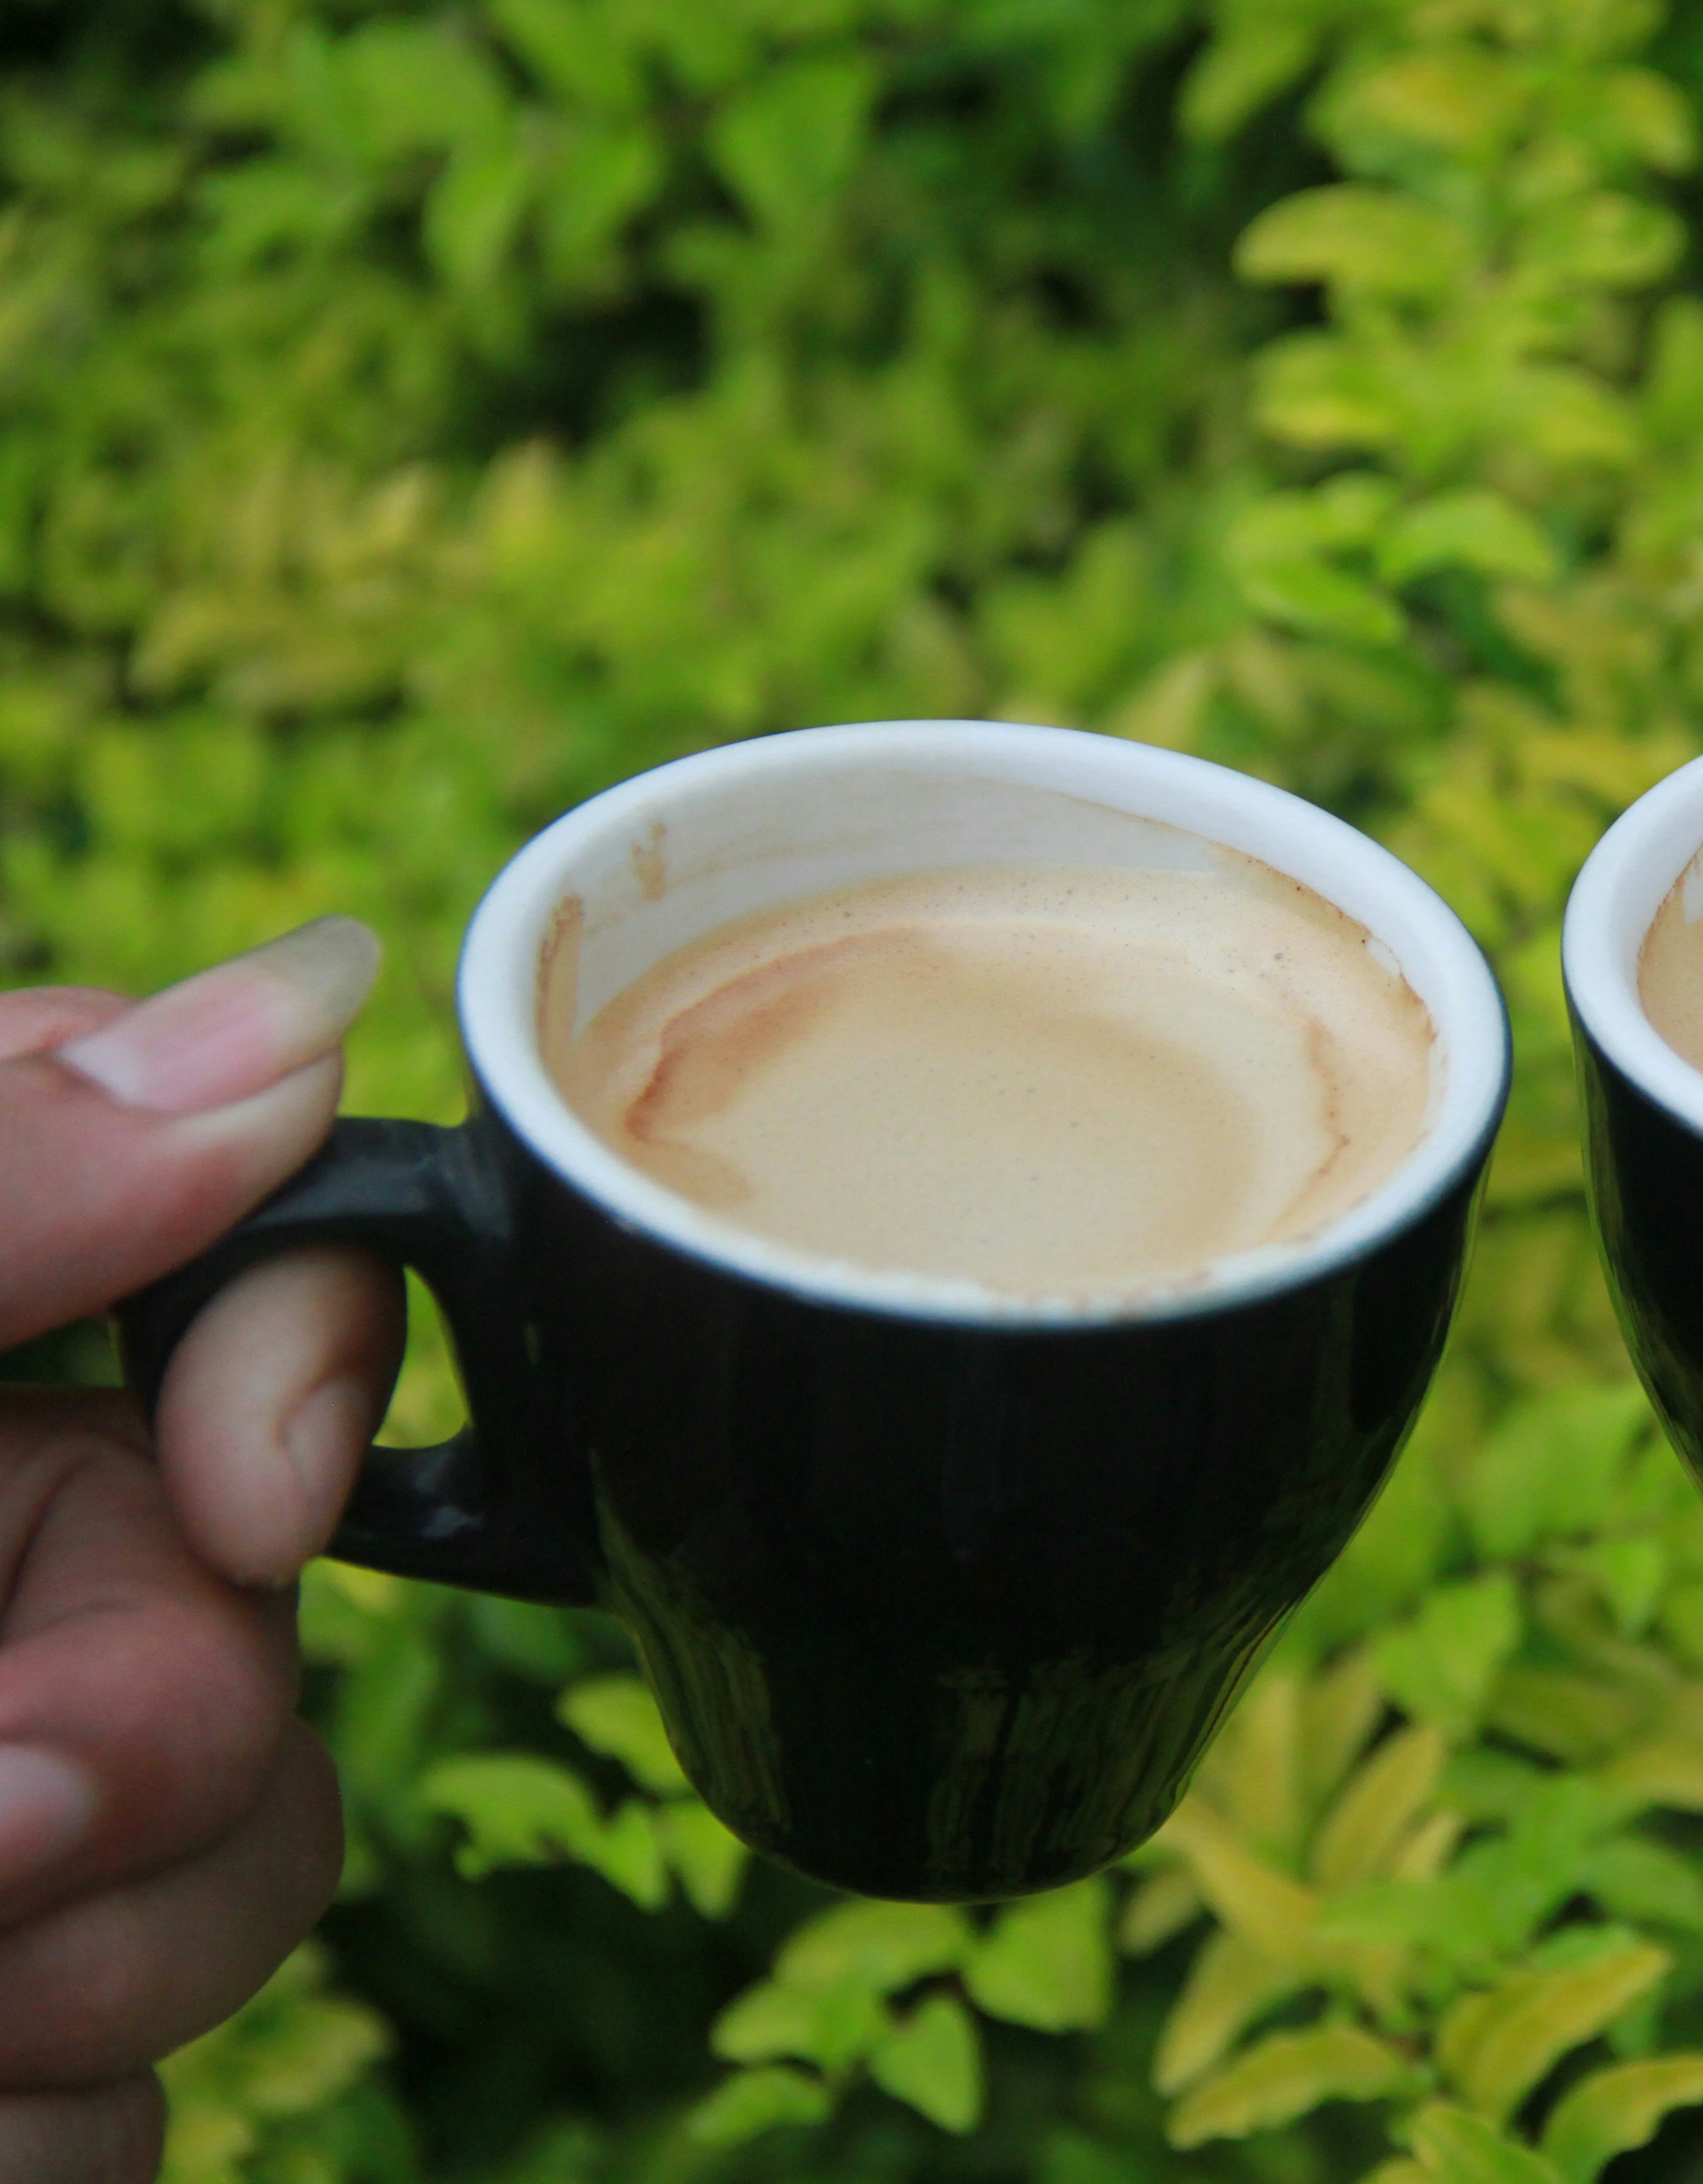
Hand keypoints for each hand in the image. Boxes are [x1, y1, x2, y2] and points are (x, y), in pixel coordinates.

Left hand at [0, 924, 403, 2180]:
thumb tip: (307, 998)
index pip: (217, 1237)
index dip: (297, 1349)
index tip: (251, 1505)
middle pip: (262, 1589)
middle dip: (165, 1740)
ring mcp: (0, 1808)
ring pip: (249, 1858)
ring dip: (96, 1982)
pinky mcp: (16, 2029)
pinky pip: (146, 2095)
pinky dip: (45, 2128)